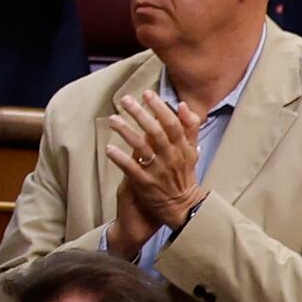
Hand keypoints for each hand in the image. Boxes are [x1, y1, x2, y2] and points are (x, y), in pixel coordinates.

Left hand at [102, 84, 206, 247]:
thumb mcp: (192, 151)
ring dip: (126, 132)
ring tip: (112, 120)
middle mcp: (171, 158)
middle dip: (140, 114)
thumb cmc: (184, 175)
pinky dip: (120, 158)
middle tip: (125, 100)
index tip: (147, 93)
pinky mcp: (145, 184)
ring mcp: (158, 171)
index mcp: (182, 148)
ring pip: (142, 148)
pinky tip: (109, 147)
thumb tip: (183, 105)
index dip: (160, 107)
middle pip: (155, 132)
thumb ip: (189, 128)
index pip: (172, 124)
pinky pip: (131, 169)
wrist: (183, 208)